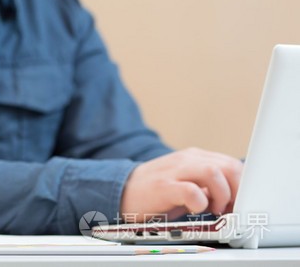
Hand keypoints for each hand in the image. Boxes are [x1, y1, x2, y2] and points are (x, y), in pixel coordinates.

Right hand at [120, 147, 243, 221]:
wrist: (121, 191)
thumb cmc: (157, 191)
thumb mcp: (187, 183)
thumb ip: (210, 185)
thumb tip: (238, 196)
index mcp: (196, 157)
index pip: (233, 164)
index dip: (245, 186)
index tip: (243, 204)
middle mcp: (187, 159)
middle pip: (229, 166)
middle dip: (239, 191)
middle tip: (231, 209)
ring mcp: (174, 170)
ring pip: (214, 172)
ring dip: (222, 195)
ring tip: (214, 209)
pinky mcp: (163, 186)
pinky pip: (190, 190)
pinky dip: (199, 203)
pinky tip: (194, 209)